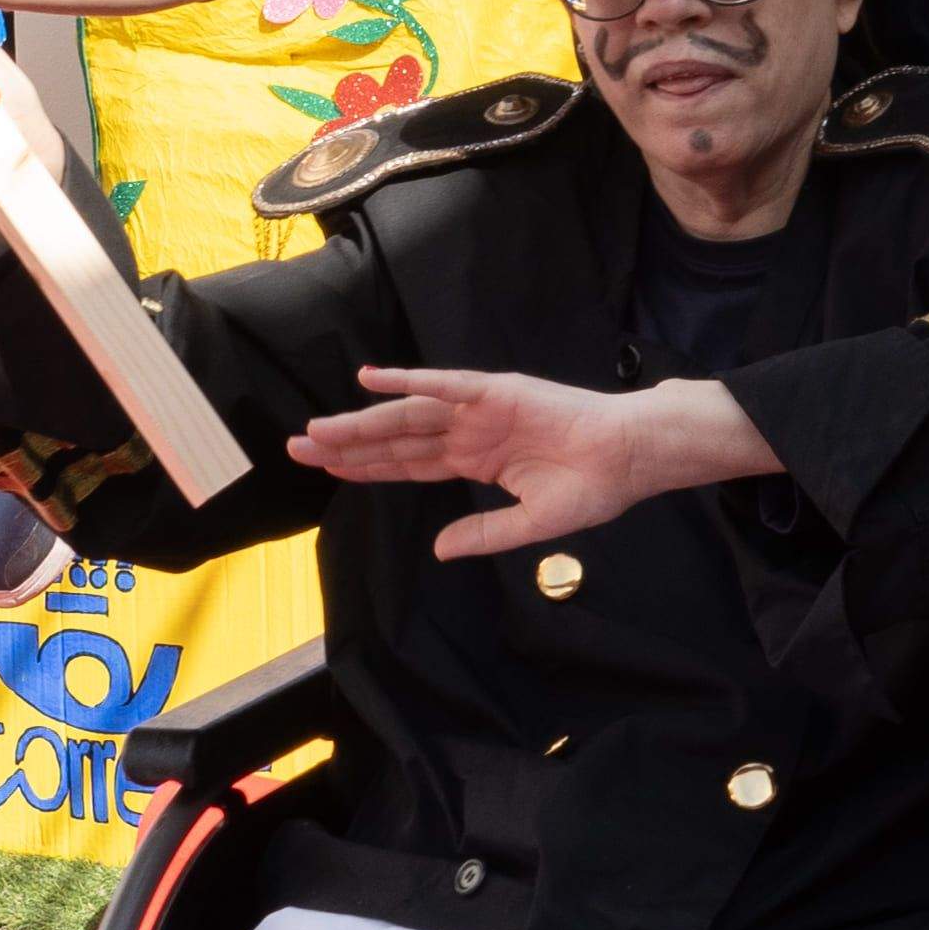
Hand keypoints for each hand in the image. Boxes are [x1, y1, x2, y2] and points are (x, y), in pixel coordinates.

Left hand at [289, 361, 758, 559]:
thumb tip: (439, 550)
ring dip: (362, 420)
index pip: (408, 465)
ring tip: (319, 429)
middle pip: (396, 439)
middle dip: (347, 444)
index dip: (366, 468)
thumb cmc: (591, 488)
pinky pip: (443, 385)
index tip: (325, 470)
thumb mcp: (530, 524)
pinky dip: (406, 380)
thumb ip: (483, 536)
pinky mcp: (497, 392)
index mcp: (477, 460)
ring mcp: (480, 410)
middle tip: (297, 447)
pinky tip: (370, 379)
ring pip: (407, 415)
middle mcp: (469, 432)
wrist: (631, 458)